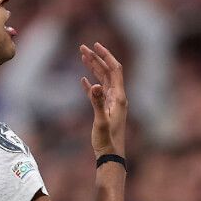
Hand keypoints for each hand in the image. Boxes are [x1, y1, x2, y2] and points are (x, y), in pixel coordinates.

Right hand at [79, 42, 127, 157]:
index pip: (114, 70)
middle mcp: (116, 97)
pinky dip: (90, 84)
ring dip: (93, 68)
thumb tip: (93, 84)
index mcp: (118, 97)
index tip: (96, 45)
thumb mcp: (101, 121)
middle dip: (96, 58)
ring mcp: (110, 103)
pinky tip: (83, 80)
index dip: (106, 56)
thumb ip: (97, 102)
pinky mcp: (104, 109)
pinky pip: (96, 92)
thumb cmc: (106, 140)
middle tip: (82, 47)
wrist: (110, 155)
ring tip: (82, 57)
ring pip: (102, 79)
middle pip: (107, 72)